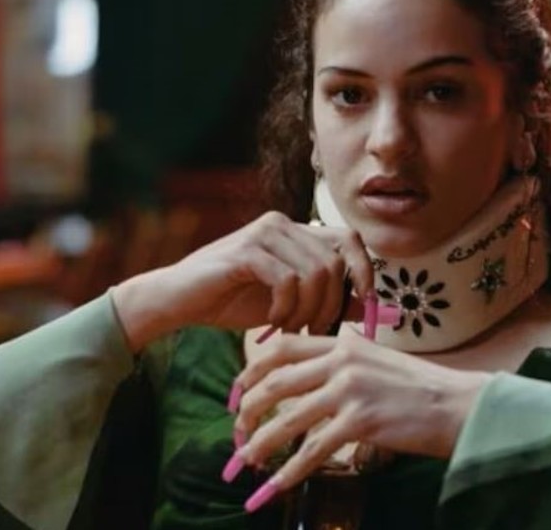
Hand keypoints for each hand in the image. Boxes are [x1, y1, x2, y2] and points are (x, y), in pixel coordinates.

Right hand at [112, 212, 374, 349]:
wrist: (179, 301)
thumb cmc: (231, 300)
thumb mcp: (289, 303)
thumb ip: (327, 300)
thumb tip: (371, 307)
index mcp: (295, 231)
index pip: (349, 239)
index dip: (364, 270)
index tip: (366, 304)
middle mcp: (282, 223)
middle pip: (335, 261)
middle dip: (332, 303)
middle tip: (314, 328)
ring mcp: (263, 233)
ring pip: (316, 272)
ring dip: (308, 309)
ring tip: (290, 326)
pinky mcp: (247, 250)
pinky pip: (288, 280)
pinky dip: (286, 307)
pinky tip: (273, 320)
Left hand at [224, 329, 491, 511]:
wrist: (459, 405)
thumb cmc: (421, 389)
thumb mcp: (378, 361)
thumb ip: (344, 363)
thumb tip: (309, 382)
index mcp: (344, 343)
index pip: (283, 348)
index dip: (252, 371)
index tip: (237, 395)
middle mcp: (343, 360)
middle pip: (276, 382)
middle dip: (249, 411)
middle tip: (237, 435)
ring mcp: (351, 389)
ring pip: (288, 418)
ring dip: (261, 444)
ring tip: (246, 463)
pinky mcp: (362, 420)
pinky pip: (314, 449)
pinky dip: (290, 470)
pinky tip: (276, 485)